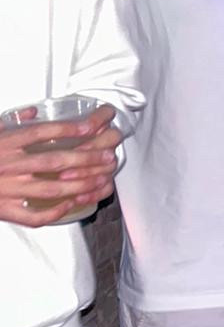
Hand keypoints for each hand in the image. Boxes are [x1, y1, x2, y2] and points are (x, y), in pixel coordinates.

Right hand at [0, 105, 121, 227]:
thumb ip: (11, 122)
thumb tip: (33, 111)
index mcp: (4, 143)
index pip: (40, 132)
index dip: (68, 128)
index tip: (91, 125)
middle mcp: (7, 165)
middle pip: (54, 160)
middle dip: (87, 158)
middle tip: (110, 156)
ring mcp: (6, 190)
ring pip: (52, 189)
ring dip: (82, 185)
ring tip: (103, 180)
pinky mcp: (4, 211)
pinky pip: (35, 215)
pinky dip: (56, 211)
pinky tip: (73, 204)